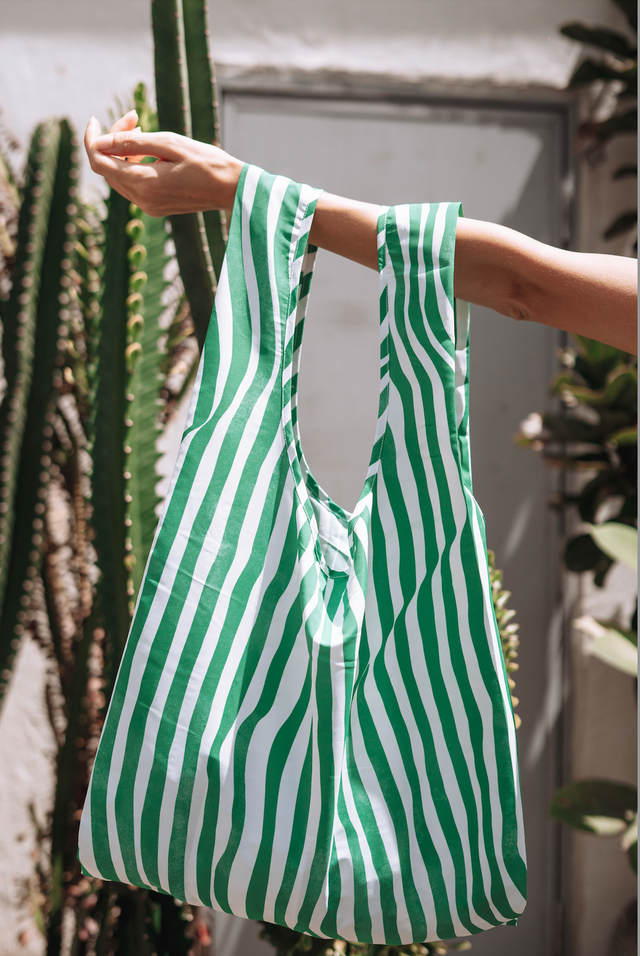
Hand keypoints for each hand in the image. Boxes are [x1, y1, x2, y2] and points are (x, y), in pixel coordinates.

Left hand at [84, 110, 242, 216]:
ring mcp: (148, 206)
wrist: (230, 189)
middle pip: (108, 168)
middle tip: (132, 116)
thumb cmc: (205, 161)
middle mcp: (142, 200)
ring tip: (141, 127)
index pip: (99, 163)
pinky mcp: (154, 207)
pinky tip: (148, 150)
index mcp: (144, 184)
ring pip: (119, 175)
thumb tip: (100, 141)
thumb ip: (132, 141)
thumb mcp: (169, 142)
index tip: (94, 119)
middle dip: (111, 140)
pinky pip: (132, 183)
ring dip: (122, 151)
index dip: (91, 140)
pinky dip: (133, 163)